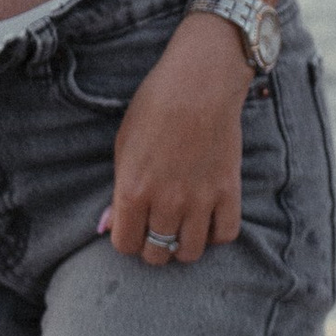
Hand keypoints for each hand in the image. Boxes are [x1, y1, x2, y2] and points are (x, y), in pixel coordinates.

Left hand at [105, 15, 247, 265]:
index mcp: (133, 190)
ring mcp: (200, 199)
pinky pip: (224, 235)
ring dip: (182, 245)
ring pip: (189, 252)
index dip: (127, 239)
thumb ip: (117, 192)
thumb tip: (106, 227)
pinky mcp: (228, 191)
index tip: (132, 227)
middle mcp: (166, 202)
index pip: (125, 245)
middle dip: (152, 245)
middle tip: (156, 227)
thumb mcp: (123, 146)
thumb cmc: (155, 107)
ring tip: (181, 226)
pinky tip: (207, 218)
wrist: (200, 82)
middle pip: (156, 254)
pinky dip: (214, 233)